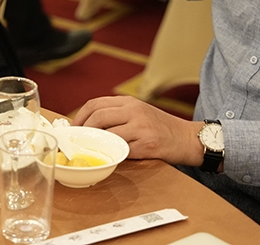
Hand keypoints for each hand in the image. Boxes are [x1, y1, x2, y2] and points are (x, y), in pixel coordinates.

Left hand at [73, 95, 203, 164]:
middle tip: (77, 141)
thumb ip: (118, 114)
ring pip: (108, 134)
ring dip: (97, 144)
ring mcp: (141, 127)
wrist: (187, 138)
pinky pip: (123, 151)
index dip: (80, 116)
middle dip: (83, 130)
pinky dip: (114, 155)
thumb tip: (88, 126)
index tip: (73, 128)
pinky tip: (111, 157)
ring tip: (91, 150)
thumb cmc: (160, 127)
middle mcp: (134, 111)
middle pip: (98, 117)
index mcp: (129, 102)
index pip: (96, 104)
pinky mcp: (147, 145)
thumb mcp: (139, 112)